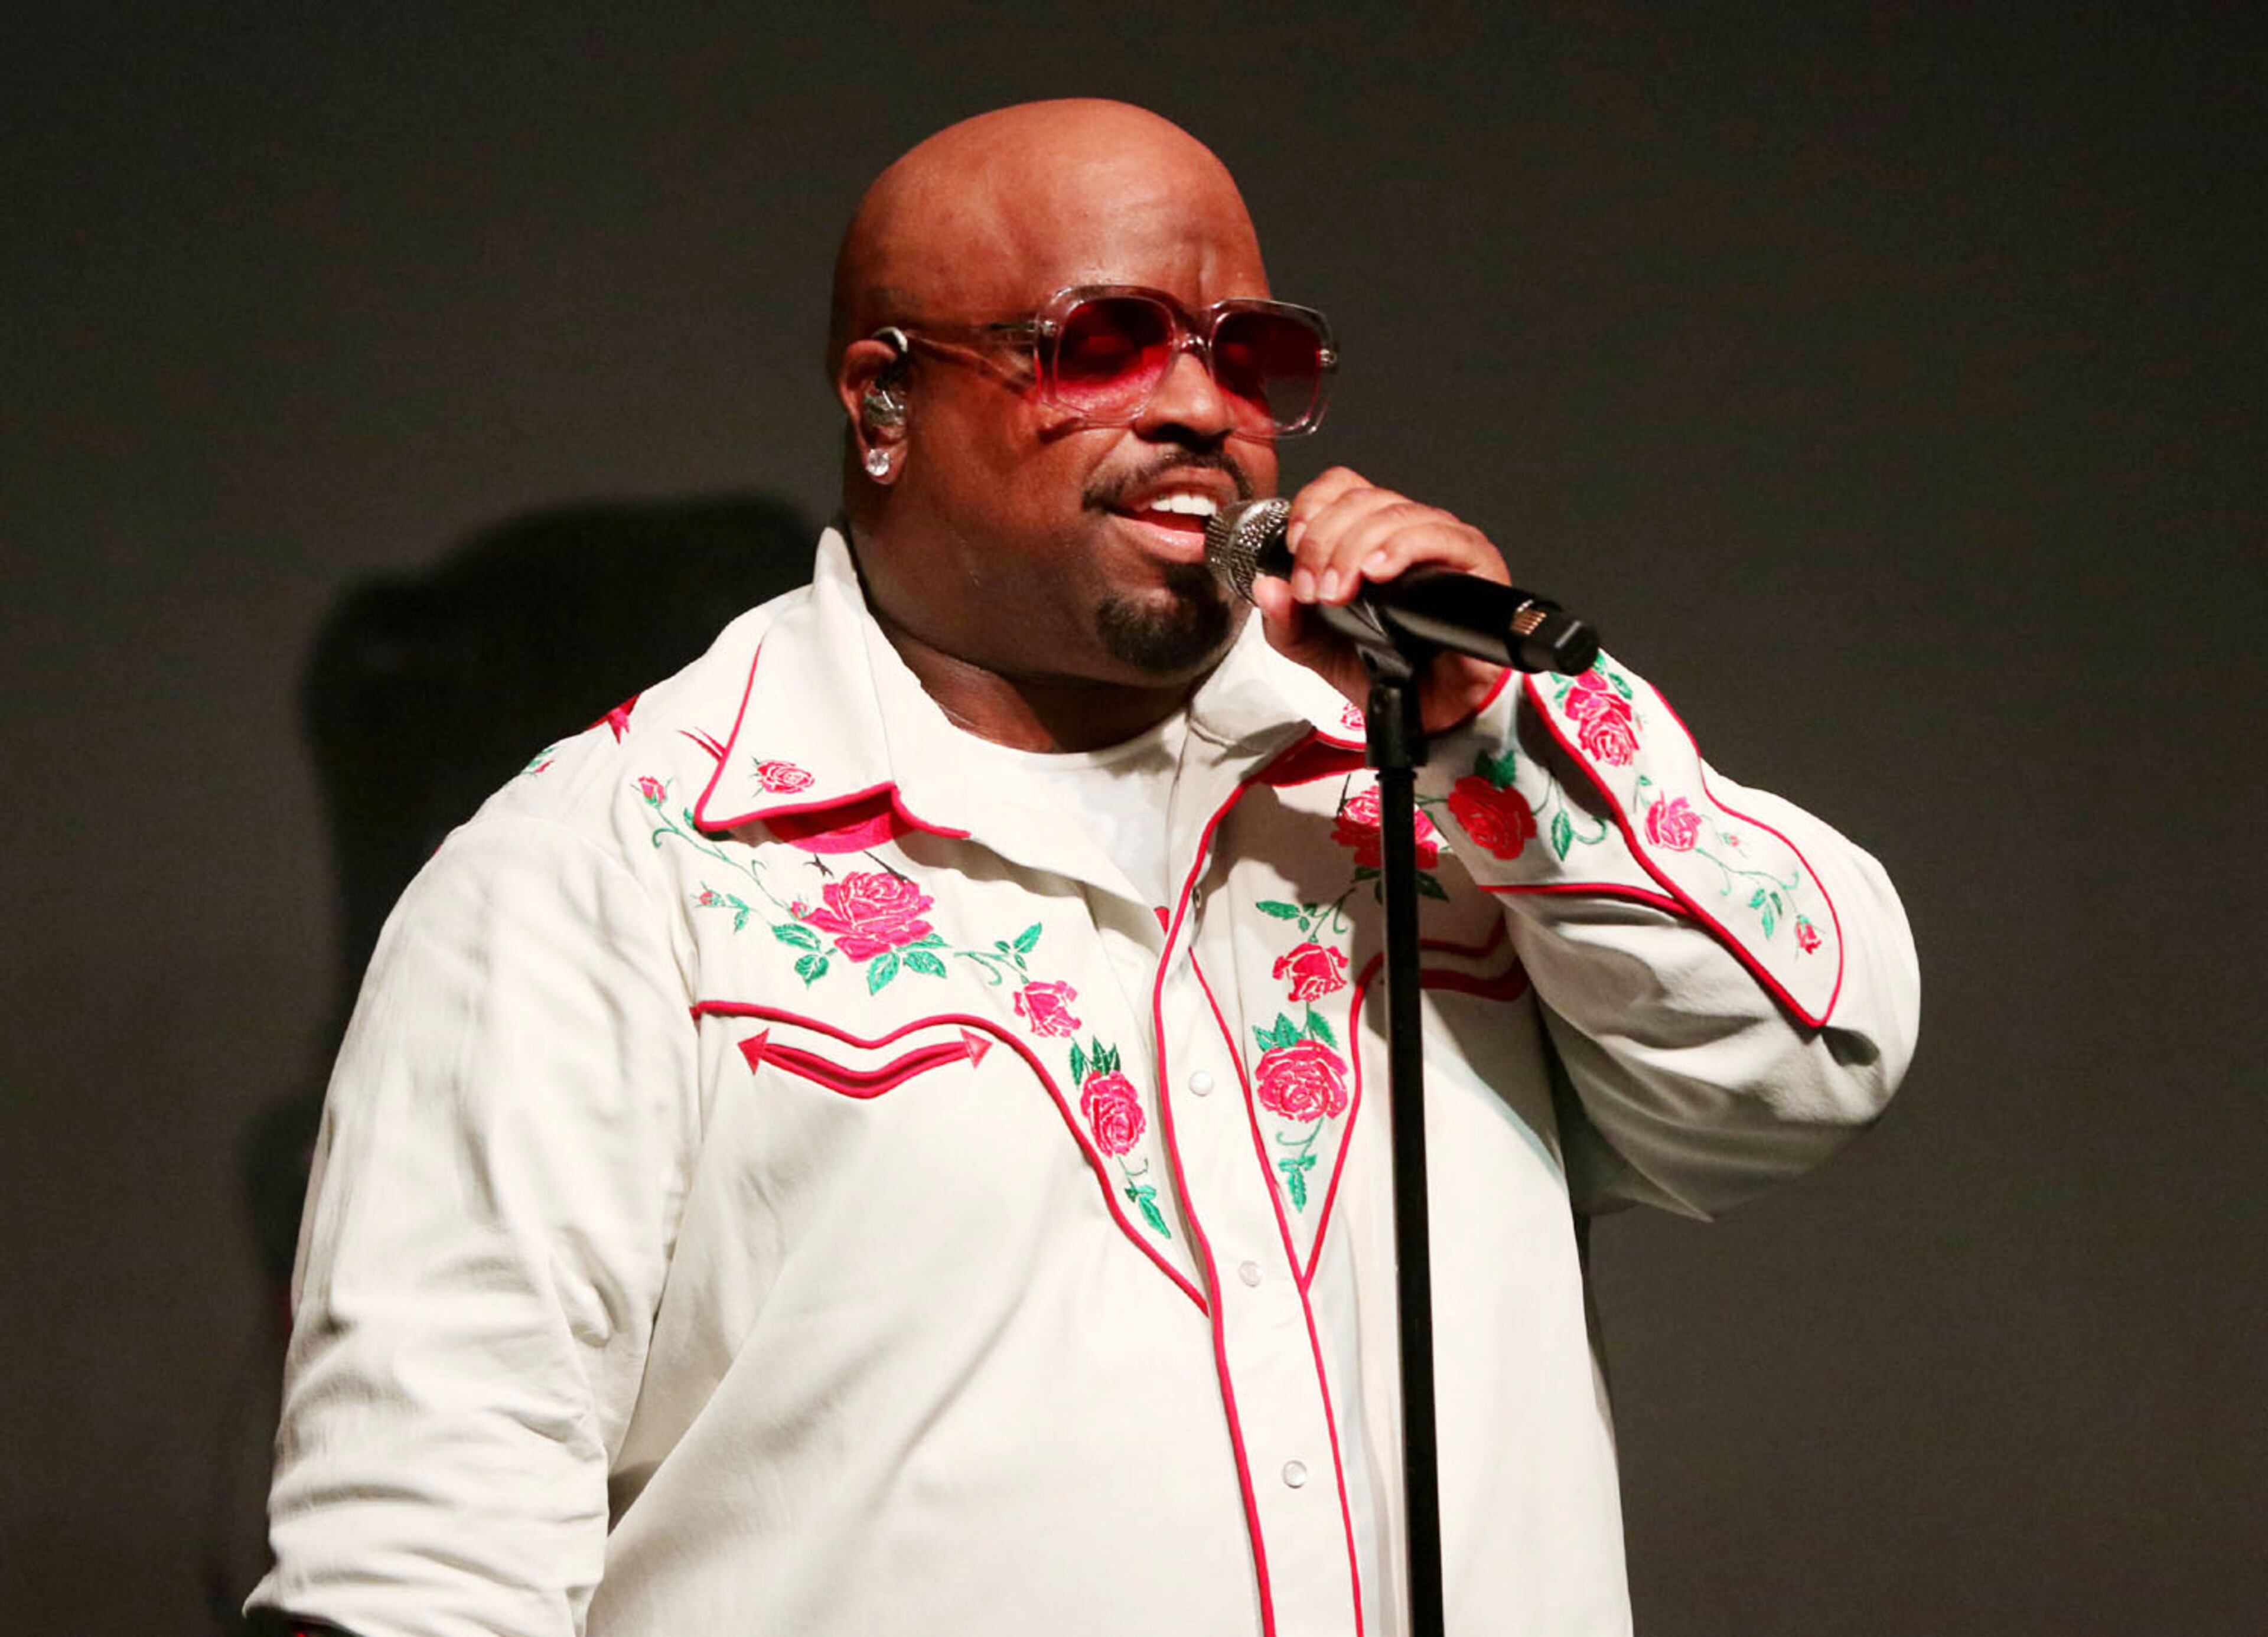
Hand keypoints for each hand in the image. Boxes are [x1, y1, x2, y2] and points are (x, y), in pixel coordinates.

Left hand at [1248, 465, 1511, 732]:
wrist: (1426, 711)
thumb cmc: (1380, 669)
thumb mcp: (1313, 647)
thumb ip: (1284, 621)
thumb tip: (1267, 588)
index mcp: (1367, 534)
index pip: (1341, 487)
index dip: (1311, 507)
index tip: (1293, 549)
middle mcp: (1405, 530)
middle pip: (1362, 500)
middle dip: (1325, 542)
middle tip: (1313, 590)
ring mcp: (1442, 542)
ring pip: (1396, 514)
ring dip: (1356, 548)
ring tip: (1339, 591)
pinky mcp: (1475, 562)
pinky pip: (1443, 536)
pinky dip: (1403, 548)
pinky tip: (1379, 571)